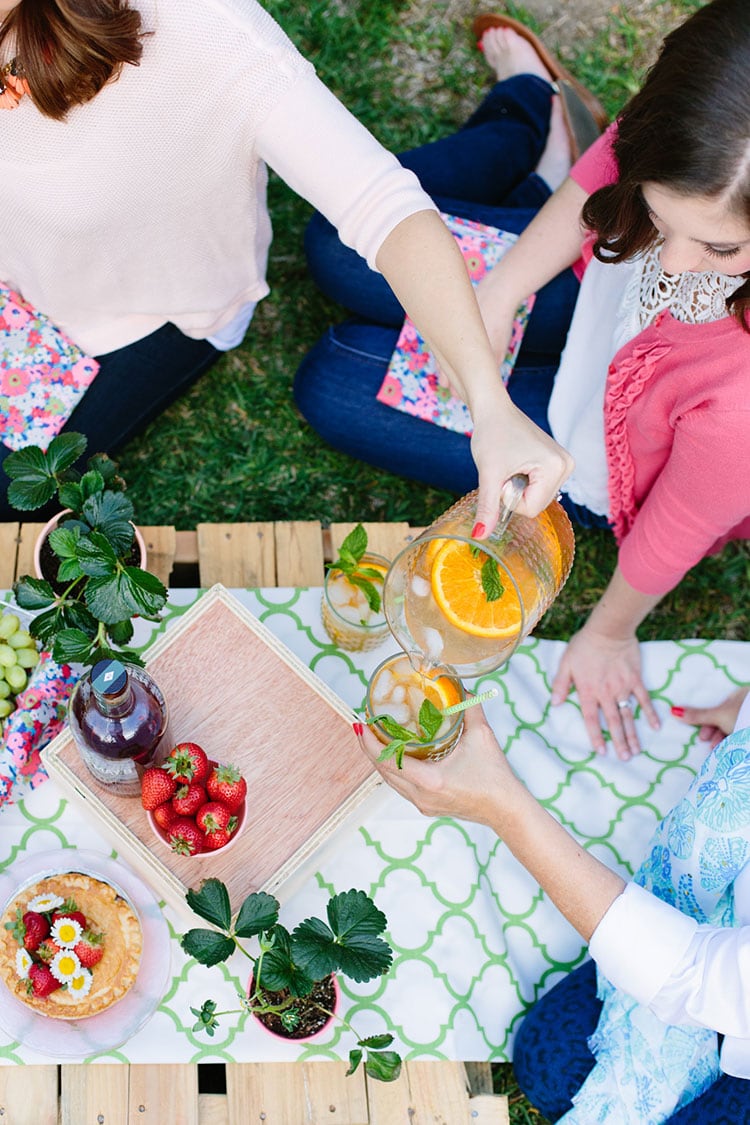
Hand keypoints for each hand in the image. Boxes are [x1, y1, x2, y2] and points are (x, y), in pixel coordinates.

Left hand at [355, 705, 517, 824]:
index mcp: (430, 780)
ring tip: (374, 736)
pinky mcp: (427, 807)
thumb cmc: (495, 776)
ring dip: (380, 759)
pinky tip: (396, 754)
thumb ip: (468, 707)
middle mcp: (421, 795)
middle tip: (364, 724)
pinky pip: (401, 787)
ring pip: (390, 780)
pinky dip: (394, 770)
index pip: (388, 761)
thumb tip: (459, 685)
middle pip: (383, 771)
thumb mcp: (482, 736)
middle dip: (369, 747)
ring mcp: (422, 804)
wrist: (506, 810)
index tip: (361, 724)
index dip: (369, 743)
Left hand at [470, 397, 572, 536]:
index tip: (502, 475)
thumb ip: (488, 507)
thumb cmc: (492, 434)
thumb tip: (479, 536)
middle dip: (515, 493)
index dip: (510, 498)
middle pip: (537, 505)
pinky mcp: (558, 464)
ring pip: (537, 498)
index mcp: (556, 467)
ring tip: (512, 463)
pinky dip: (524, 482)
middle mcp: (567, 466)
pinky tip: (518, 463)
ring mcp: (564, 465)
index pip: (531, 509)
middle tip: (506, 468)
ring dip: (519, 487)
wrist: (494, 410)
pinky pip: (538, 488)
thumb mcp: (489, 474)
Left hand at [551, 623, 659, 759]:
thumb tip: (555, 704)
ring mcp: (623, 687)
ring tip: (637, 751)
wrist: (609, 630)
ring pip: (628, 715)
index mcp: (588, 691)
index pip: (591, 719)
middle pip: (613, 722)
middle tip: (625, 758)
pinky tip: (656, 726)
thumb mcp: (566, 663)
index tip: (602, 751)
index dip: (596, 736)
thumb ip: (560, 684)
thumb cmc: (584, 645)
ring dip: (633, 734)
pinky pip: (644, 699)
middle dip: (619, 742)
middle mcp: (606, 693)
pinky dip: (650, 713)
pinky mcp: (635, 679)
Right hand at [672, 686, 748, 749]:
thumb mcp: (718, 716)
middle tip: (709, 746)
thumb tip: (673, 710)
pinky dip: (735, 743)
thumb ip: (697, 715)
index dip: (708, 722)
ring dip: (725, 741)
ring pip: (735, 729)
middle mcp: (746, 705)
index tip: (702, 737)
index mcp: (739, 695)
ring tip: (718, 752)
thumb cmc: (743, 717)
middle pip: (726, 720)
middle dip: (716, 734)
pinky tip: (729, 751)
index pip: (719, 708)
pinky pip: (742, 735)